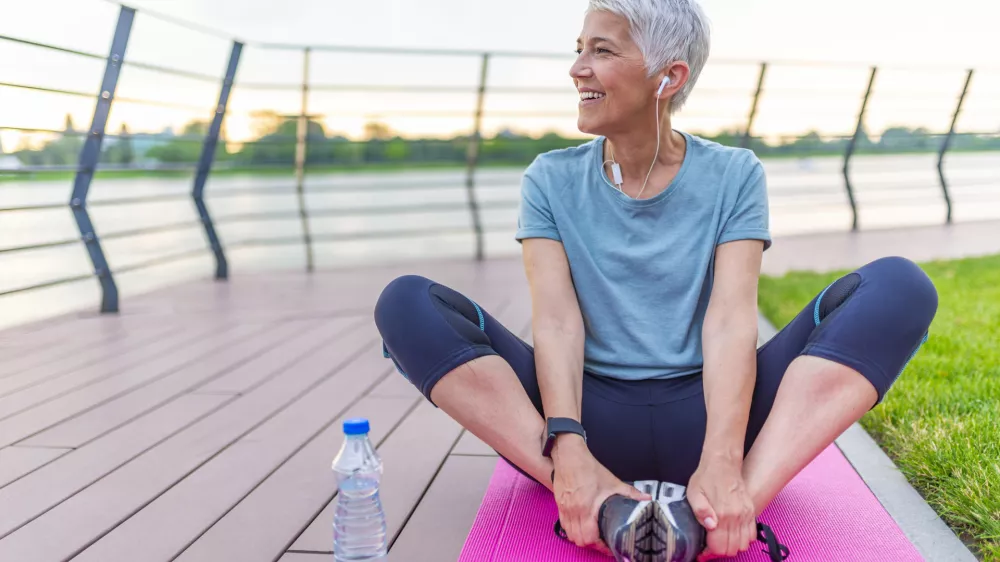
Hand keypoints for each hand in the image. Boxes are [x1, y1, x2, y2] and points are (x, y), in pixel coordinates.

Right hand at [551, 435, 649, 554]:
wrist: (569, 457)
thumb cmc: (588, 468)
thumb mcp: (612, 482)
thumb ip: (630, 493)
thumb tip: (646, 499)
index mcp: (586, 507)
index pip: (590, 537)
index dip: (600, 545)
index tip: (608, 544)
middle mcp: (574, 510)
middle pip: (579, 540)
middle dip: (592, 544)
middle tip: (602, 541)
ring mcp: (565, 509)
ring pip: (571, 535)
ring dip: (581, 538)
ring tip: (592, 535)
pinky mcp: (560, 506)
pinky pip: (564, 526)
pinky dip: (572, 530)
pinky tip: (581, 526)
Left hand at [687, 457, 755, 559]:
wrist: (723, 462)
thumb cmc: (705, 478)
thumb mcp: (694, 493)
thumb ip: (700, 512)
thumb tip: (711, 527)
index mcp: (721, 514)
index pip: (720, 546)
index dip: (710, 549)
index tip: (704, 545)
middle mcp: (737, 517)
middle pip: (733, 549)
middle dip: (721, 549)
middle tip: (712, 540)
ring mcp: (746, 514)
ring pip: (744, 545)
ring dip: (733, 545)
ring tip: (722, 536)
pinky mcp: (752, 511)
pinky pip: (752, 535)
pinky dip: (743, 538)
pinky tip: (733, 531)